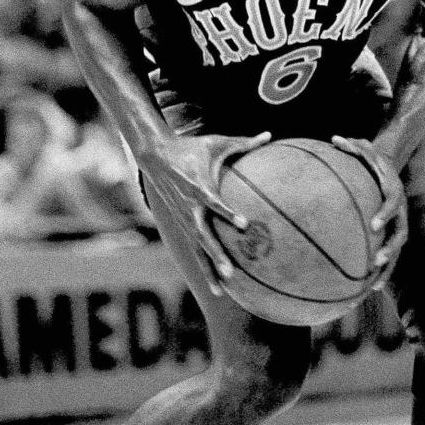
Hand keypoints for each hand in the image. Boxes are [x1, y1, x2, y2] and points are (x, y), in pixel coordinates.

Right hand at [137, 130, 271, 295]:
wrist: (155, 156)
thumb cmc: (190, 148)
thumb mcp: (216, 142)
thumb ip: (244, 142)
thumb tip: (269, 134)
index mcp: (199, 188)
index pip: (215, 204)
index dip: (228, 214)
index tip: (244, 224)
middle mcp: (190, 209)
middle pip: (204, 237)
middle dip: (216, 255)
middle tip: (231, 271)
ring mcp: (183, 220)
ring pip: (197, 250)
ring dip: (209, 270)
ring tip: (222, 290)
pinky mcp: (181, 226)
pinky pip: (194, 250)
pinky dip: (204, 268)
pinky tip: (217, 286)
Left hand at [331, 135, 408, 290]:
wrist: (389, 167)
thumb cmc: (371, 158)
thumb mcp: (365, 147)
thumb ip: (353, 144)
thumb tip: (334, 138)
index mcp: (394, 191)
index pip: (393, 203)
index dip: (386, 213)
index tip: (374, 224)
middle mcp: (401, 211)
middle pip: (401, 233)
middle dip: (390, 249)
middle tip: (376, 260)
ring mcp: (399, 225)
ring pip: (396, 250)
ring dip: (387, 268)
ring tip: (373, 285)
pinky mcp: (391, 235)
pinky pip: (387, 256)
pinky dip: (380, 273)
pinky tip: (365, 291)